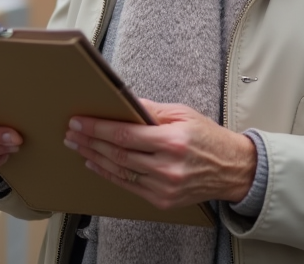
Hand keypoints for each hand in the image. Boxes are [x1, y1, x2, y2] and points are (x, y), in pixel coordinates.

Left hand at [64, 99, 256, 210]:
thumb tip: (122, 102)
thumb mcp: (182, 114)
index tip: (79, 121)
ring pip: (119, 171)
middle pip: (117, 154)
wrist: (232, 170)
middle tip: (71, 132)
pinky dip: (108, 174)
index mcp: (173, 141)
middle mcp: (167, 167)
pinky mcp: (163, 200)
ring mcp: (165, 187)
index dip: (98, 128)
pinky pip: (128, 186)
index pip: (125, 135)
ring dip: (93, 157)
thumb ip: (150, 110)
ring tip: (77, 146)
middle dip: (90, 141)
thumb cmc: (207, 137)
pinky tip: (95, 163)